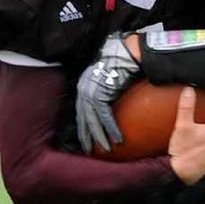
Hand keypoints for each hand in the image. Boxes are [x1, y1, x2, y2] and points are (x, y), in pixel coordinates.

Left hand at [76, 33, 140, 152]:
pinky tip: (117, 139)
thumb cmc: (119, 64)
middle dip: (86, 136)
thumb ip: (104, 91)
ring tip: (106, 149)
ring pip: (93, 121)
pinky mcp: (100, 95)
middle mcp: (83, 91)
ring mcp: (90, 93)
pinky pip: (105, 116)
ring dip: (100, 136)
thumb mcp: (107, 79)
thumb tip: (110, 102)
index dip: (83, 126)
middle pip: (83, 119)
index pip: (81, 111)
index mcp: (83, 87)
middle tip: (90, 150)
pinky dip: (111, 129)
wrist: (124, 53)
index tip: (86, 138)